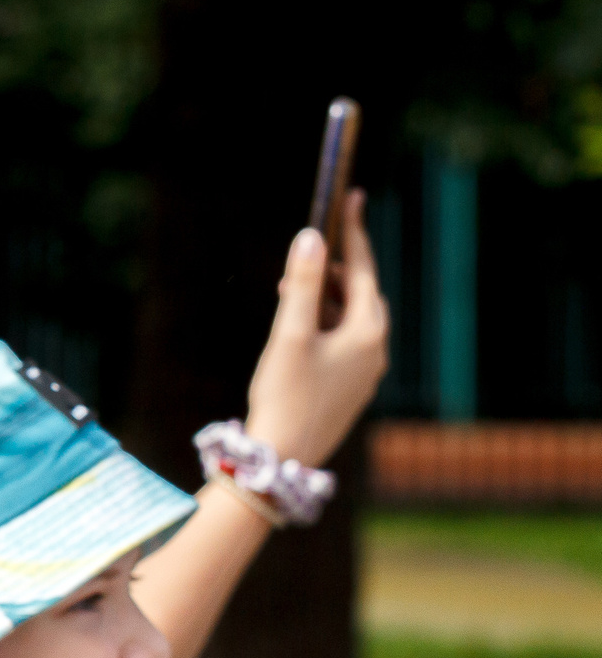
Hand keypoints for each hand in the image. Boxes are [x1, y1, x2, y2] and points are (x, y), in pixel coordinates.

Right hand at [243, 193, 389, 467]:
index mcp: (367, 333)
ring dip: (325, 302)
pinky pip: (345, 344)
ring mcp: (365, 374)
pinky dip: (325, 327)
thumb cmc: (285, 395)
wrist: (282, 457)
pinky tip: (298, 335)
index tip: (352, 199)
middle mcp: (375, 352)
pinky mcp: (350, 391)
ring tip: (290, 295)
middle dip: (334, 272)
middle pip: (361, 295)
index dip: (354, 234)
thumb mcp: (290, 334)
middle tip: (303, 258)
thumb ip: (303, 284)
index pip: (363, 271)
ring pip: (351, 321)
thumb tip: (311, 236)